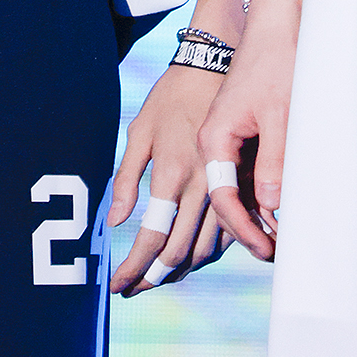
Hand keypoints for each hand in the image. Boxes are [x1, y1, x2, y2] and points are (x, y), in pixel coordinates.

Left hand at [107, 64, 232, 293]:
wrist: (214, 67)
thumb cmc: (170, 97)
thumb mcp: (139, 131)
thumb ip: (126, 179)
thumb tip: (113, 222)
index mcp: (172, 173)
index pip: (152, 237)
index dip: (133, 268)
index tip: (116, 285)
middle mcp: (201, 186)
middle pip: (179, 252)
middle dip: (153, 277)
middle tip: (133, 288)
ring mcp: (225, 186)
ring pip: (207, 249)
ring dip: (181, 269)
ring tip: (158, 276)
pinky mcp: (242, 183)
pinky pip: (227, 232)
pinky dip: (207, 251)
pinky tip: (190, 254)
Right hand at [196, 0, 297, 260]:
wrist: (276, 25)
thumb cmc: (276, 64)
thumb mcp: (280, 114)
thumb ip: (273, 162)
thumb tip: (270, 207)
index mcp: (213, 138)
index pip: (222, 198)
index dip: (246, 229)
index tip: (269, 248)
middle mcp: (214, 143)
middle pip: (224, 200)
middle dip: (247, 231)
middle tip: (276, 254)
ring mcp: (227, 140)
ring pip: (234, 190)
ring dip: (254, 217)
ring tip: (280, 240)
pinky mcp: (242, 135)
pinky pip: (243, 175)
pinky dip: (258, 197)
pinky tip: (276, 213)